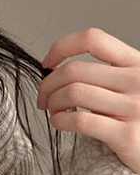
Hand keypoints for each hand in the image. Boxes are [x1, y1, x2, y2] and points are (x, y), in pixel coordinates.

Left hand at [37, 27, 139, 174]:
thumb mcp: (132, 85)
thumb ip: (106, 75)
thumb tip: (56, 72)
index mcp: (137, 64)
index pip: (93, 40)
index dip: (61, 48)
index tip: (48, 64)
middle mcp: (138, 81)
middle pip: (74, 70)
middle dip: (48, 85)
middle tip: (44, 99)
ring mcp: (134, 108)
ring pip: (73, 93)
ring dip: (53, 103)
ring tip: (54, 111)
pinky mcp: (127, 135)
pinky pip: (81, 121)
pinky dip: (60, 120)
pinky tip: (60, 123)